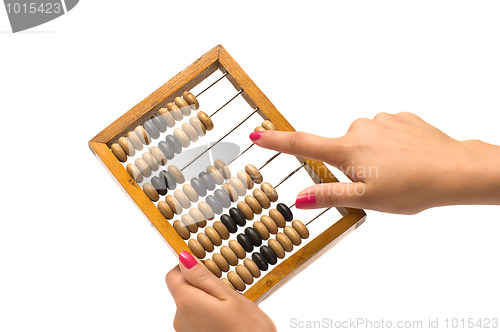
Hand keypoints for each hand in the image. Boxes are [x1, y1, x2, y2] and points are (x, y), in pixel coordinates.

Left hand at [166, 251, 276, 331]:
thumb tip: (184, 259)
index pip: (173, 274)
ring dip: (208, 302)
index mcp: (187, 302)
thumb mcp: (229, 296)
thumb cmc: (247, 330)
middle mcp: (180, 319)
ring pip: (192, 305)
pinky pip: (197, 320)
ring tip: (231, 308)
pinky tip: (227, 320)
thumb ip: (203, 277)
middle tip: (227, 289)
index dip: (188, 267)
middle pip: (183, 291)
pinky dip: (209, 316)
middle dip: (202, 285)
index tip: (208, 266)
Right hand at [250, 112, 499, 213]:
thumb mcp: (365, 199)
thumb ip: (329, 196)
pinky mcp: (399, 117)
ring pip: (364, 140)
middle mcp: (359, 129)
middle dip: (350, 164)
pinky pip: (383, 131)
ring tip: (394, 172)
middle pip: (340, 148)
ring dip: (371, 155)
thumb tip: (299, 199)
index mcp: (346, 150)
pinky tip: (405, 159)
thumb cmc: (411, 187)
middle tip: (374, 182)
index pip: (302, 144)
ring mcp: (380, 121)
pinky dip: (388, 145)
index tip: (257, 135)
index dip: (276, 141)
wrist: (454, 170)